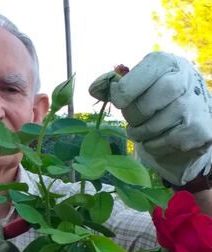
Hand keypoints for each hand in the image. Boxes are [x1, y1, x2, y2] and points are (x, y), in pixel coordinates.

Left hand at [89, 51, 211, 184]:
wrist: (190, 116)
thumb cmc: (155, 97)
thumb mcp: (136, 84)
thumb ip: (114, 85)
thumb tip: (94, 89)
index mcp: (165, 62)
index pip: (135, 78)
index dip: (121, 93)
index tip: (119, 101)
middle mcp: (184, 79)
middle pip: (144, 106)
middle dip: (132, 117)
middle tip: (133, 119)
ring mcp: (195, 106)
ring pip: (153, 127)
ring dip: (141, 134)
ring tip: (143, 130)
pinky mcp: (201, 130)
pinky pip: (165, 143)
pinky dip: (154, 145)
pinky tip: (158, 138)